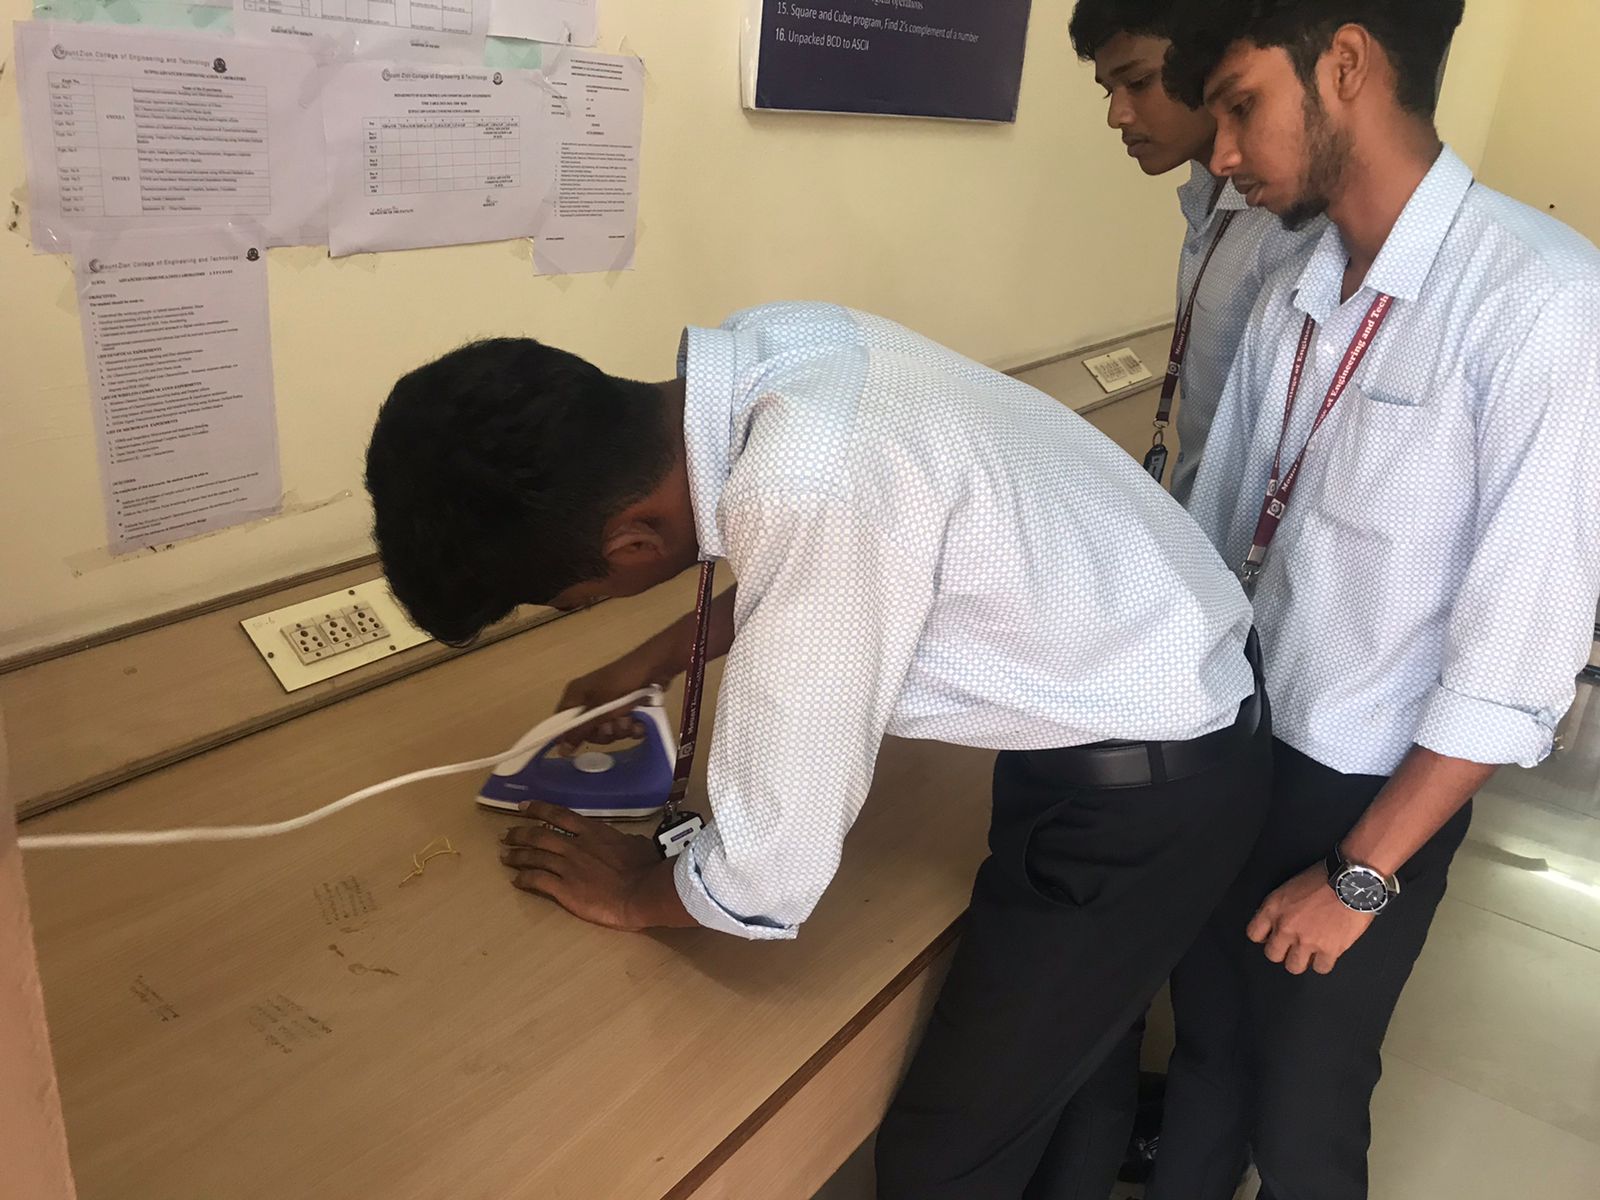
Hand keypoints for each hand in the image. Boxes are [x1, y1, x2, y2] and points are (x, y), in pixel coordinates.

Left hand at [500, 801, 665, 930]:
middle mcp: (574, 846)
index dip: (538, 809)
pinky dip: (524, 879)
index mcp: (592, 832)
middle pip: (539, 836)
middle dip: (520, 834)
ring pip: (534, 857)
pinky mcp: (564, 889)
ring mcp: (567, 867)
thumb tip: (627, 842)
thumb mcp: (635, 844)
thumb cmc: (645, 867)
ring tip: (504, 856)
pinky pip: (537, 881)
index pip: (558, 815)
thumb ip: (623, 841)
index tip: (523, 807)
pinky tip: (516, 881)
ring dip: (517, 856)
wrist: (641, 891)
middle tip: (505, 835)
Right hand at [555, 645, 675, 748]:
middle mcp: (589, 701)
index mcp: (575, 695)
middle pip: (588, 731)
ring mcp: (608, 705)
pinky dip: (633, 727)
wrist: (654, 668)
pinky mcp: (626, 709)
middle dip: (604, 732)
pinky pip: (625, 728)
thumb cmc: (621, 684)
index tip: (580, 745)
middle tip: (612, 725)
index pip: (562, 722)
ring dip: (621, 729)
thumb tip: (560, 751)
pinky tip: (640, 722)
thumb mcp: (598, 709)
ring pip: (609, 731)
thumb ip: (580, 730)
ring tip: (629, 718)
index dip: (571, 736)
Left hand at [1247, 863, 1375, 975]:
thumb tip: (1276, 923)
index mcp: (1273, 909)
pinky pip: (1320, 968)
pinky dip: (1323, 962)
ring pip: (1294, 967)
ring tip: (1310, 952)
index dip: (1264, 936)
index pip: (1254, 934)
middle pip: (1272, 955)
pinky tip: (1327, 953)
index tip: (1272, 936)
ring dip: (1301, 960)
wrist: (1352, 880)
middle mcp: (1286, 928)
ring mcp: (1307, 941)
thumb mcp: (1289, 887)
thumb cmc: (1324, 877)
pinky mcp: (1329, 950)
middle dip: (1282, 951)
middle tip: (1292, 945)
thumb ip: (1279, 908)